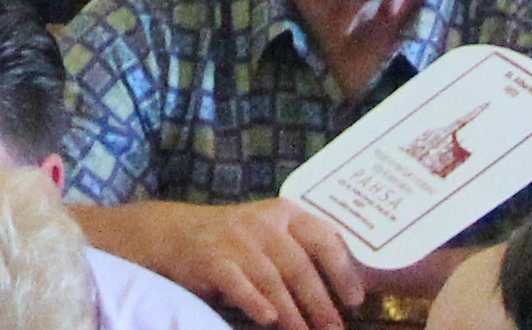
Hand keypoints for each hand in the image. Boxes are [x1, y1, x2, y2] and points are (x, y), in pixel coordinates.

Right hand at [139, 198, 387, 329]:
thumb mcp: (269, 234)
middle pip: (299, 265)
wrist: (175, 233)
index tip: (356, 300)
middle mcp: (262, 223)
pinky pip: (238, 283)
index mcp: (284, 213)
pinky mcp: (212, 260)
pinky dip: (254, 302)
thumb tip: (343, 293)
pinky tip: (269, 319)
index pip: (323, 238)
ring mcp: (236, 240)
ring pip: (272, 279)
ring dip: (293, 314)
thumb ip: (300, 251)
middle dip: (320, 303)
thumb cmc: (236, 241)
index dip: (342, 270)